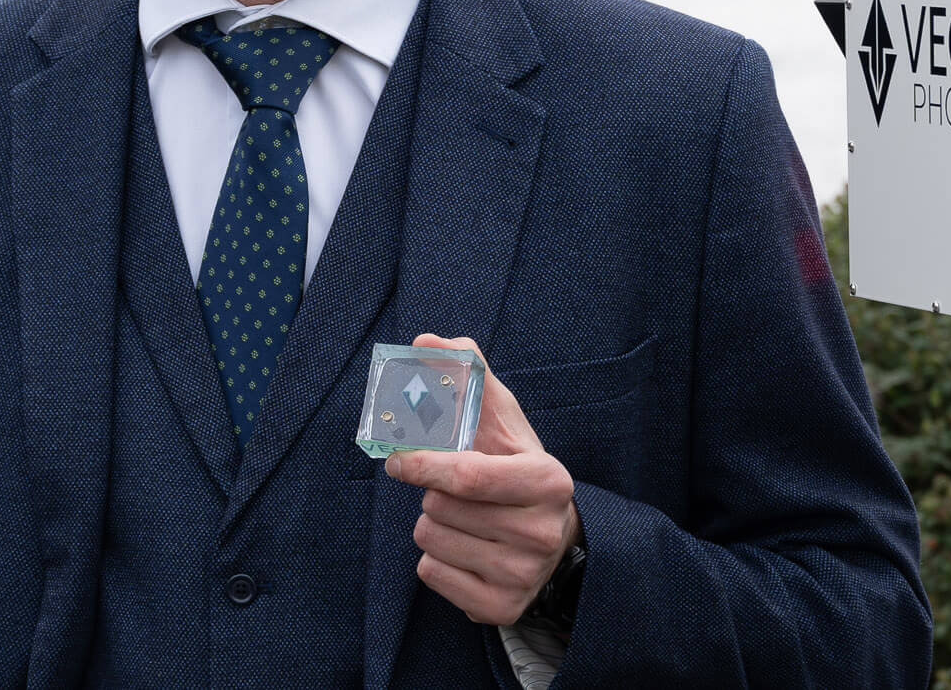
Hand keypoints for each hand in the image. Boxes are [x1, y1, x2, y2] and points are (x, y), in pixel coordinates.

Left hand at [383, 334, 582, 624]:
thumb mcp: (502, 421)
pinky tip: (466, 549)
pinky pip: (432, 576)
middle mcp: (542, 532)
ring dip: (434, 525)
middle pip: (442, 509)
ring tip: (465, 520)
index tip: (396, 458)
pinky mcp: (500, 608)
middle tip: (458, 492)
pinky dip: (436, 560)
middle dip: (435, 495)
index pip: (470, 476)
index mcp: (548, 480)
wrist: (554, 542)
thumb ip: (466, 375)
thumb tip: (423, 341)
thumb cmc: (516, 469)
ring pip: (431, 542)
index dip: (424, 464)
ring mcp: (523, 575)